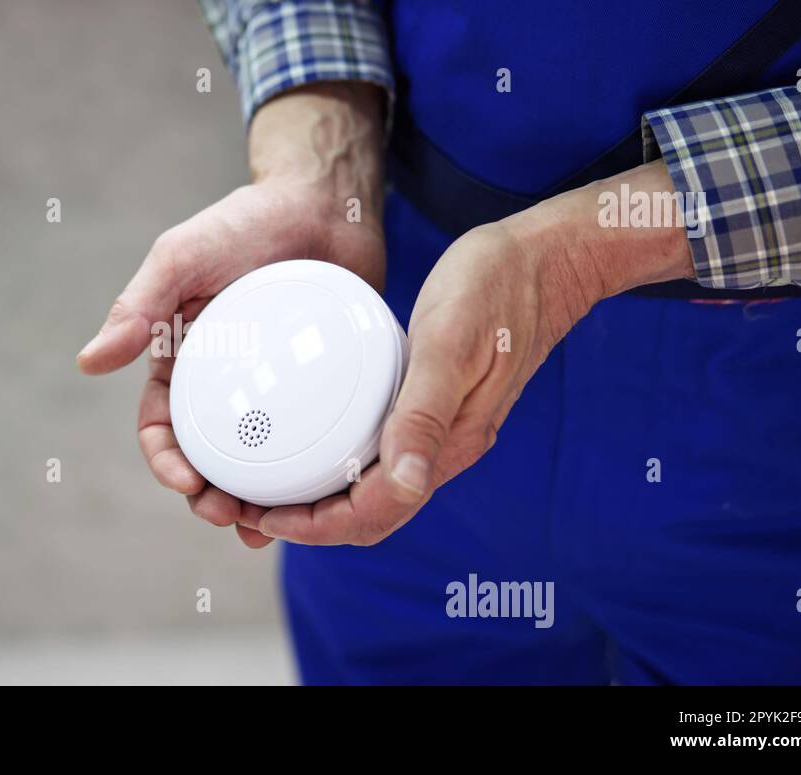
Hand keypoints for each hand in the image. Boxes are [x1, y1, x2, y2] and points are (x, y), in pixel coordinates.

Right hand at [76, 83, 386, 547]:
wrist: (324, 202)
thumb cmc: (246, 221)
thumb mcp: (183, 256)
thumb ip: (138, 306)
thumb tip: (88, 362)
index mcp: (182, 361)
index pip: (161, 425)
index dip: (165, 460)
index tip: (185, 480)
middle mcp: (224, 384)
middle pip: (208, 457)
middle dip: (207, 496)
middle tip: (228, 515)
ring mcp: (273, 391)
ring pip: (258, 464)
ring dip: (253, 502)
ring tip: (265, 527)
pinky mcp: (318, 389)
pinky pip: (311, 442)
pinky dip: (305, 478)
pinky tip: (316, 500)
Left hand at [255, 161, 695, 544]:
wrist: (548, 259)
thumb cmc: (497, 288)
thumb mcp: (449, 343)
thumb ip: (425, 415)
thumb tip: (405, 484)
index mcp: (449, 442)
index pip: (374, 514)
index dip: (315, 527)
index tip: (264, 516)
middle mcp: (447, 448)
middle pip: (371, 516)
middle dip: (310, 524)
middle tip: (252, 508)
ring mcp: (445, 430)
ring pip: (377, 492)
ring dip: (324, 502)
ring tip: (272, 487)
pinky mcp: (439, 407)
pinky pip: (385, 457)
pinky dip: (343, 467)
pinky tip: (314, 443)